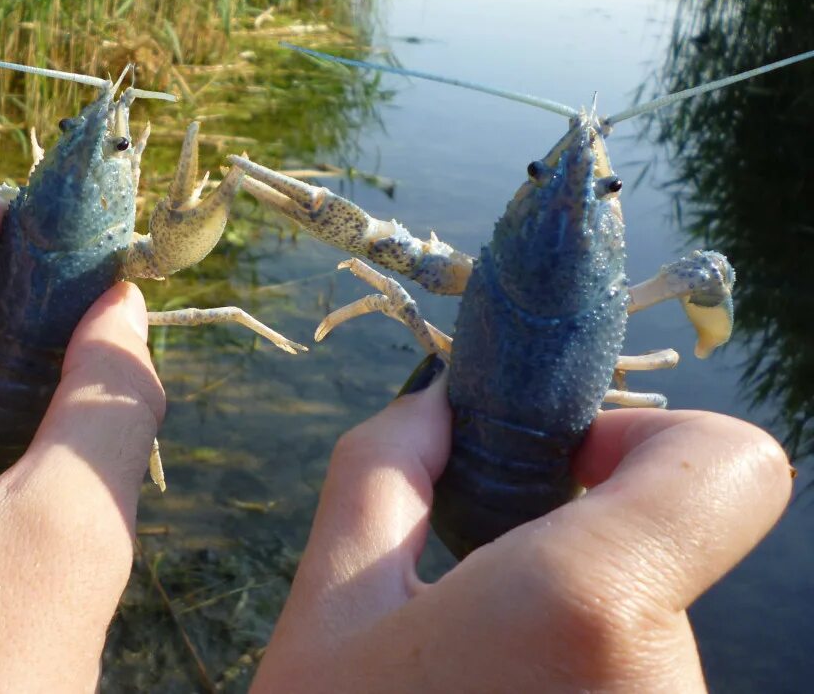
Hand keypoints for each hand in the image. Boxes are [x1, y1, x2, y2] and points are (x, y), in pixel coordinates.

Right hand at [252, 356, 791, 691]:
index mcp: (589, 607)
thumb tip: (439, 398)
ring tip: (475, 684)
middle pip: (666, 553)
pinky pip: (638, 691)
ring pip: (650, 635)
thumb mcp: (329, 611)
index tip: (561, 474)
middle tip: (473, 596)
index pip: (732, 465)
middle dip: (575, 552)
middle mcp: (669, 684)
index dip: (648, 440)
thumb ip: (381, 472)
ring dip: (572, 634)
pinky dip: (583, 683)